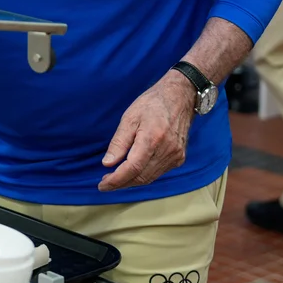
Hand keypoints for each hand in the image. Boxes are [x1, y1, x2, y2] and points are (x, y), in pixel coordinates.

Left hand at [99, 71, 194, 190]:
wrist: (180, 97)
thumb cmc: (152, 104)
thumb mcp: (129, 118)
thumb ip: (119, 142)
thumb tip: (107, 163)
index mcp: (152, 138)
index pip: (133, 168)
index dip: (116, 180)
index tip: (102, 185)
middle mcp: (167, 150)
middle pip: (141, 177)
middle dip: (121, 183)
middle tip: (105, 183)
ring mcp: (175, 155)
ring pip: (150, 177)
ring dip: (131, 182)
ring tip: (114, 179)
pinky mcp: (179, 157)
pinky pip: (158, 172)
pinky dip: (143, 175)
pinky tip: (132, 172)